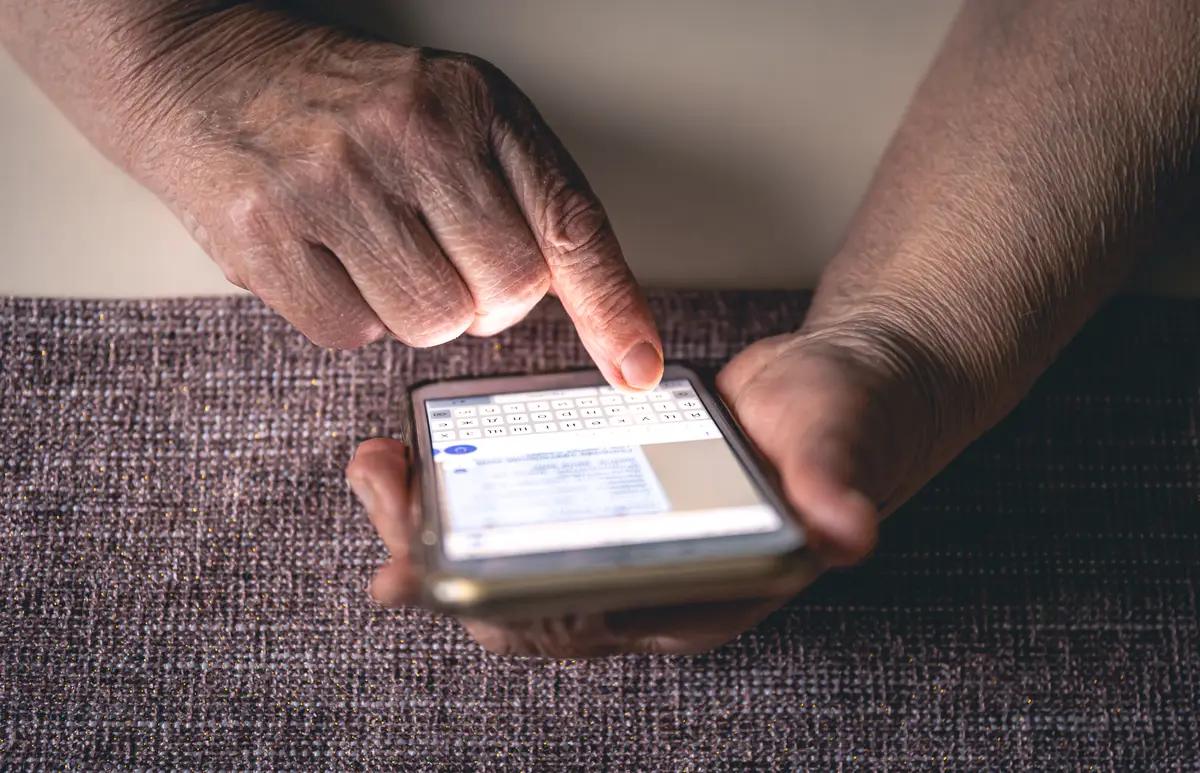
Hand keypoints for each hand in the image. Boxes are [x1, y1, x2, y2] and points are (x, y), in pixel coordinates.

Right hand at [142, 17, 661, 388]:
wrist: (203, 71)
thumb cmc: (342, 106)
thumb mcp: (449, 114)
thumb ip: (517, 193)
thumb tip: (587, 308)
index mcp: (474, 101)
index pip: (569, 221)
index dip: (612, 305)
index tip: (635, 368)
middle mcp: (410, 131)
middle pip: (508, 291)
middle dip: (486, 301)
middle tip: (441, 257)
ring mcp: (333, 179)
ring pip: (433, 321)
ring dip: (416, 310)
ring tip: (378, 253)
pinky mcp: (264, 231)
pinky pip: (351, 335)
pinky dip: (349, 317)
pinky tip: (328, 262)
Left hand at [346, 328, 945, 657]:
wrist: (836, 397)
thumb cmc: (840, 425)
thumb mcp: (836, 444)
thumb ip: (834, 484)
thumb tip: (845, 529)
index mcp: (689, 599)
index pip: (573, 623)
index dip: (490, 603)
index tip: (413, 573)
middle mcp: (643, 589)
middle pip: (513, 605)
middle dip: (434, 561)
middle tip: (382, 492)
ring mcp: (615, 551)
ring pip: (501, 568)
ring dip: (430, 530)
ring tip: (380, 466)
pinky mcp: (599, 506)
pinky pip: (514, 523)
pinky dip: (461, 496)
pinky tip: (423, 451)